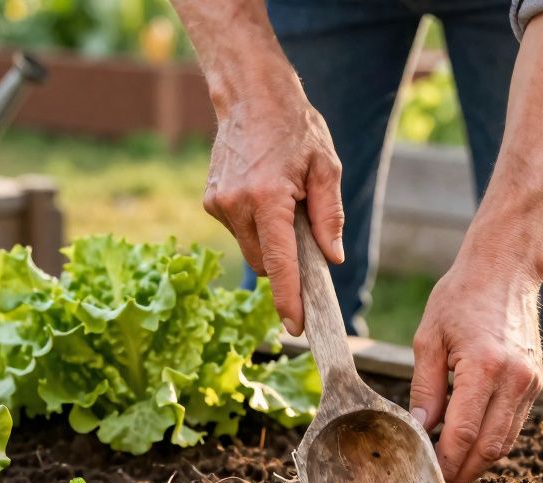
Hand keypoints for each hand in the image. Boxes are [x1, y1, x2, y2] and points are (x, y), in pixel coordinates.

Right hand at [203, 83, 344, 335]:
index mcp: (268, 199)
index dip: (289, 299)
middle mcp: (237, 206)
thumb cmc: (295, 127)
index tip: (296, 327)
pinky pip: (239, 231)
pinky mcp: (210, 201)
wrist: (250, 95)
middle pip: (265, 263)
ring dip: (270, 240)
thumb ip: (329, 217)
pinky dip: (256, 225)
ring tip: (283, 199)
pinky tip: (264, 192)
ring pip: (251, 249)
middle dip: (285, 260)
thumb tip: (332, 258)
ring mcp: (218, 204)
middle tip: (304, 231)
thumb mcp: (326, 168)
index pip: (280, 264)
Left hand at [409, 232, 542, 482]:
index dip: (446, 463)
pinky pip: (514, 425)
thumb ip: (426, 388)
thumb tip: (420, 429)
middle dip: (463, 473)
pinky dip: (492, 442)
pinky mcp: (536, 383)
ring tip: (451, 472)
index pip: (463, 434)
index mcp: (485, 366)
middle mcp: (515, 379)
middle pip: (489, 448)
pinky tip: (469, 447)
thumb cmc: (461, 297)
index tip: (428, 478)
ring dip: (479, 463)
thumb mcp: (429, 338)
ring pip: (505, 442)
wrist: (506, 269)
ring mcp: (531, 383)